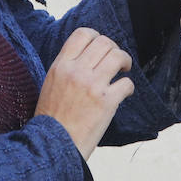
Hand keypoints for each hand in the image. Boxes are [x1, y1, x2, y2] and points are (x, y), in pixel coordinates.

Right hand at [35, 28, 134, 159]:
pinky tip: (123, 93)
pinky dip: (128, 87)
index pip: (83, 34)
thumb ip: (68, 67)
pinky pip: (126, 83)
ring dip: (125, 61)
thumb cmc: (52, 118)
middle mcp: (76, 72)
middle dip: (114, 48)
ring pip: (118, 56)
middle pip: (104, 42)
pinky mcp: (106, 102)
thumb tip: (89, 55)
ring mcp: (92, 86)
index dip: (96, 36)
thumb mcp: (51, 84)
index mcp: (61, 66)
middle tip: (116, 61)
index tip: (101, 47)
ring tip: (123, 70)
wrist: (52, 146)